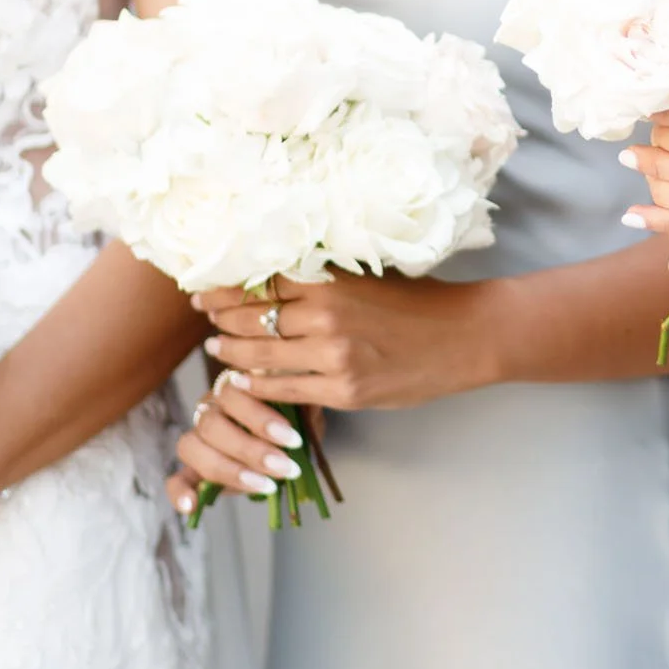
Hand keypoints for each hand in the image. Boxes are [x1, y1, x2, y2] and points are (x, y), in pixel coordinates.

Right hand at [167, 371, 313, 513]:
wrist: (287, 445)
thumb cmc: (295, 421)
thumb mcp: (303, 411)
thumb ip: (301, 407)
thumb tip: (306, 409)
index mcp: (232, 388)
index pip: (231, 393)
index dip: (259, 418)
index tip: (292, 439)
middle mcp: (209, 409)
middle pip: (212, 424)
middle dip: (251, 450)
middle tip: (285, 467)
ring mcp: (197, 439)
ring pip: (192, 447)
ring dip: (230, 470)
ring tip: (266, 486)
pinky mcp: (192, 470)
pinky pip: (176, 480)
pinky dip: (180, 493)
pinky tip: (192, 507)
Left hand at [192, 271, 506, 414]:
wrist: (465, 336)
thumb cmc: (419, 302)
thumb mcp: (370, 277)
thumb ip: (326, 279)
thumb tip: (276, 277)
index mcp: (333, 280)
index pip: (262, 281)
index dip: (227, 286)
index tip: (206, 286)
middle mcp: (327, 316)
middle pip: (254, 317)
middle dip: (222, 317)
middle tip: (204, 314)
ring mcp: (334, 357)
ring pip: (263, 355)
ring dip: (234, 352)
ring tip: (218, 347)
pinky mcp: (345, 391)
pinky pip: (286, 389)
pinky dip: (259, 385)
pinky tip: (245, 380)